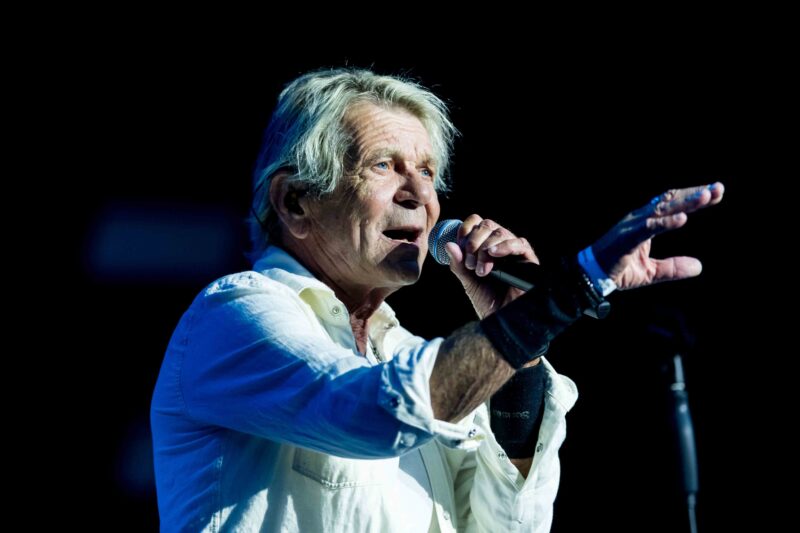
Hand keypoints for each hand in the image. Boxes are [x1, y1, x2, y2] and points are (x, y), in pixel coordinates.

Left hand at [444, 215, 538, 318]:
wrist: (503, 319)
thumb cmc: (487, 301)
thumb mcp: (468, 282)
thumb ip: (458, 264)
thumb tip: (449, 245)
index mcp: (485, 246)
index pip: (476, 223)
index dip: (465, 229)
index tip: (458, 245)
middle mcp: (500, 245)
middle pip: (487, 225)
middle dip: (474, 241)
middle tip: (469, 262)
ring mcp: (514, 251)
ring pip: (500, 232)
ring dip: (485, 248)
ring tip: (480, 271)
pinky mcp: (528, 259)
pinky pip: (519, 243)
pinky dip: (504, 246)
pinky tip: (493, 255)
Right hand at [592, 182, 724, 289]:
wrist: (590, 277)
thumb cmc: (617, 270)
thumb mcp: (651, 272)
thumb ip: (673, 268)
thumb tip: (699, 267)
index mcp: (646, 222)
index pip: (673, 205)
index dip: (694, 198)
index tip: (717, 194)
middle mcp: (640, 218)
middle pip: (671, 201)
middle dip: (695, 194)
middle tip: (718, 188)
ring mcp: (632, 226)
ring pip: (662, 210)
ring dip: (685, 203)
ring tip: (706, 197)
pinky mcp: (626, 237)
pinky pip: (648, 227)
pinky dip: (666, 222)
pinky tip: (682, 219)